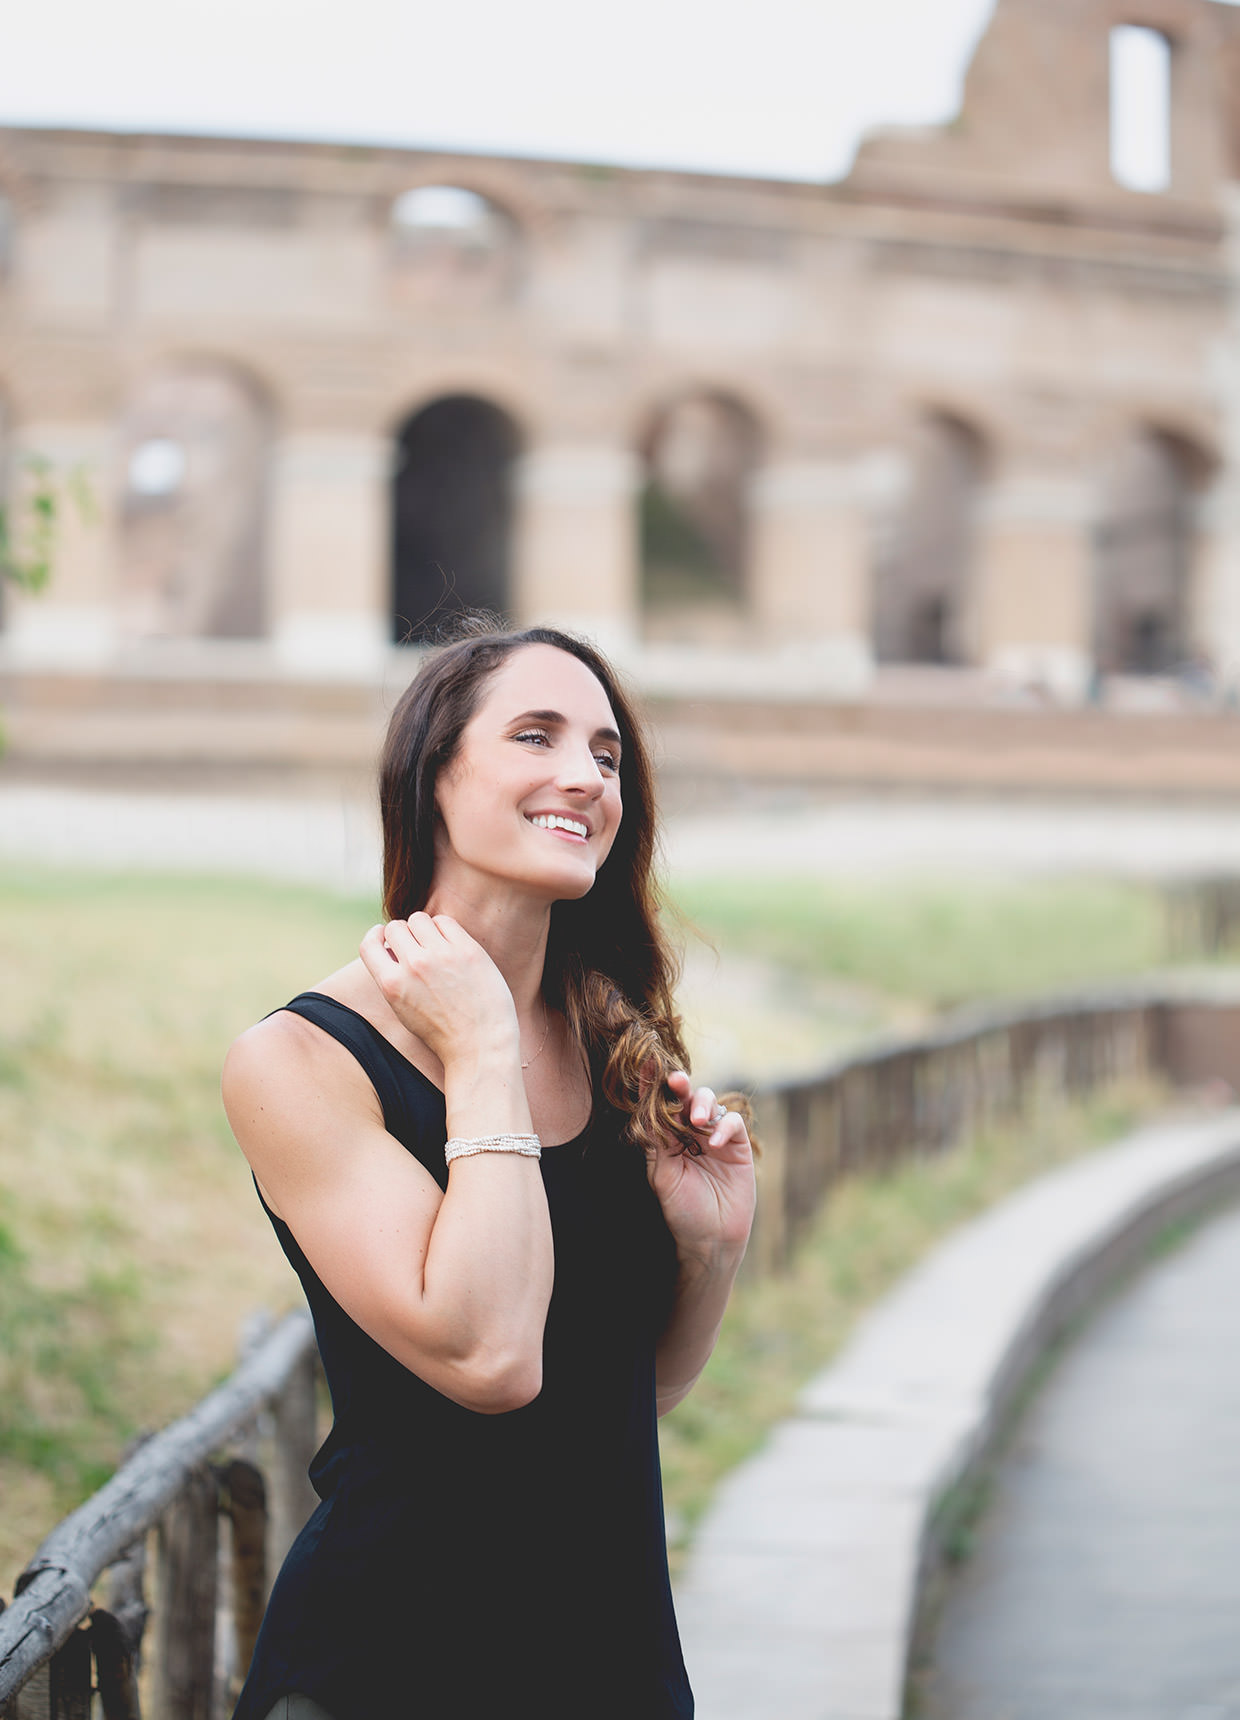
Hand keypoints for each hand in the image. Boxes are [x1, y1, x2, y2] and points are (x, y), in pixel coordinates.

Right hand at [359, 914, 519, 1072]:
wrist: (479, 1045)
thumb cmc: (442, 1031)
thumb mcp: (404, 1010)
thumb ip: (394, 979)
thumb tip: (391, 946)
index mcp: (392, 985)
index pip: (369, 944)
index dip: (376, 935)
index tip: (385, 936)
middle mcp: (413, 966)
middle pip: (396, 927)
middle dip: (404, 934)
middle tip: (417, 947)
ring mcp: (441, 955)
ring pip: (419, 919)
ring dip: (423, 928)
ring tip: (435, 945)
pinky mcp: (467, 950)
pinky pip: (445, 922)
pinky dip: (444, 929)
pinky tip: (451, 944)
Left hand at [644, 1071, 755, 1266]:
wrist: (711, 1240)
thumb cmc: (682, 1210)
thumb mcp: (663, 1175)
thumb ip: (657, 1141)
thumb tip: (645, 1107)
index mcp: (667, 1138)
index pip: (660, 1106)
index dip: (654, 1085)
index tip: (646, 1065)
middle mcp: (690, 1133)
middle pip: (686, 1098)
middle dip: (681, 1086)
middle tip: (676, 1080)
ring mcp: (715, 1138)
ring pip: (710, 1103)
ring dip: (702, 1104)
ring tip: (697, 1121)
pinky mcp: (737, 1147)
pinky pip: (732, 1124)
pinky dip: (724, 1126)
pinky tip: (714, 1143)